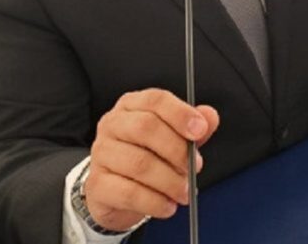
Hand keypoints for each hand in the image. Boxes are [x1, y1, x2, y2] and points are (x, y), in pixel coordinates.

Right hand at [84, 88, 219, 230]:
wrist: (115, 192)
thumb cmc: (146, 157)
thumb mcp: (173, 140)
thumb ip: (192, 128)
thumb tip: (210, 116)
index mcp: (132, 106)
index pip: (156, 100)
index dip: (180, 114)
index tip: (200, 131)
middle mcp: (112, 124)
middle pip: (146, 128)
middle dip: (177, 151)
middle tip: (195, 169)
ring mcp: (101, 153)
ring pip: (140, 163)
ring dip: (170, 181)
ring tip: (184, 192)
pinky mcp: (98, 184)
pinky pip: (130, 192)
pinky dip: (155, 202)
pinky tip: (168, 206)